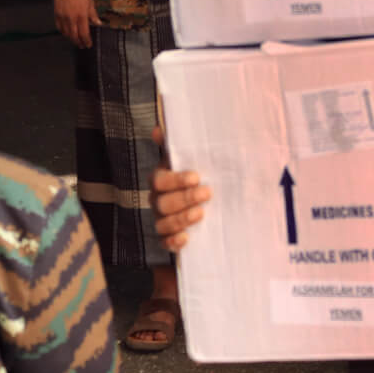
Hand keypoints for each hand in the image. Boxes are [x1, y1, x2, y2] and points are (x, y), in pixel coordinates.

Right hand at [52, 0, 99, 48]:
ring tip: (75, 41)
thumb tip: (98, 24)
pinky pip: (59, 28)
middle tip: (82, 46)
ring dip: (71, 39)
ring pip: (66, 33)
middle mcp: (71, 19)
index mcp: (81, 16)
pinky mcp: (56, 15)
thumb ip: (93, 15)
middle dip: (79, 43)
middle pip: (74, 36)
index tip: (89, 45)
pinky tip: (67, 34)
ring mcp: (63, 18)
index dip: (86, 41)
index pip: (84, 33)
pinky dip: (63, 33)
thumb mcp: (90, 2)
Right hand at [149, 127, 212, 254]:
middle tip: (207, 193)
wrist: (215, 206)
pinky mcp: (168, 240)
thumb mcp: (196, 159)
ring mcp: (162, 221)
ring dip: (181, 219)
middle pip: (162, 203)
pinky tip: (186, 238)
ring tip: (201, 213)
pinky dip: (173, 242)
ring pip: (163, 224)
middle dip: (184, 198)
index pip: (159, 180)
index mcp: (162, 180)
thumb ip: (178, 144)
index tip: (197, 176)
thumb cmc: (202, 177)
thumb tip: (158, 129)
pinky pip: (164, 244)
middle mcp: (158, 200)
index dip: (176, 179)